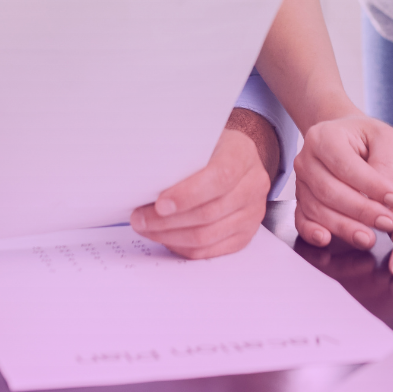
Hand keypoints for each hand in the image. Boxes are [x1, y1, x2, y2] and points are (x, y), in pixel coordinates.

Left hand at [131, 126, 271, 258]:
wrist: (240, 159)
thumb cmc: (212, 149)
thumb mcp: (199, 141)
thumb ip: (181, 158)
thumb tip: (144, 180)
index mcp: (242, 156)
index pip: (219, 178)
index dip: (188, 194)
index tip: (159, 204)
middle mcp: (253, 186)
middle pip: (209, 213)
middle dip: (167, 221)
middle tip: (139, 219)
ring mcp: (252, 214)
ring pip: (207, 236)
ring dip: (170, 236)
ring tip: (146, 228)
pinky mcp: (245, 235)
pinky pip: (209, 251)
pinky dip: (182, 247)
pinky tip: (164, 237)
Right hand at [293, 113, 392, 250]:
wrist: (343, 136)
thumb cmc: (365, 137)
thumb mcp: (384, 137)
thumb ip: (386, 162)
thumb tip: (386, 199)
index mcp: (324, 137)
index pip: (346, 166)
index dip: (371, 186)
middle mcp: (306, 159)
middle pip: (329, 191)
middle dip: (361, 211)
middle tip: (387, 222)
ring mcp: (301, 181)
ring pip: (317, 209)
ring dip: (344, 227)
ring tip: (370, 238)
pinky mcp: (300, 200)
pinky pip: (302, 219)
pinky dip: (312, 232)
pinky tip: (326, 240)